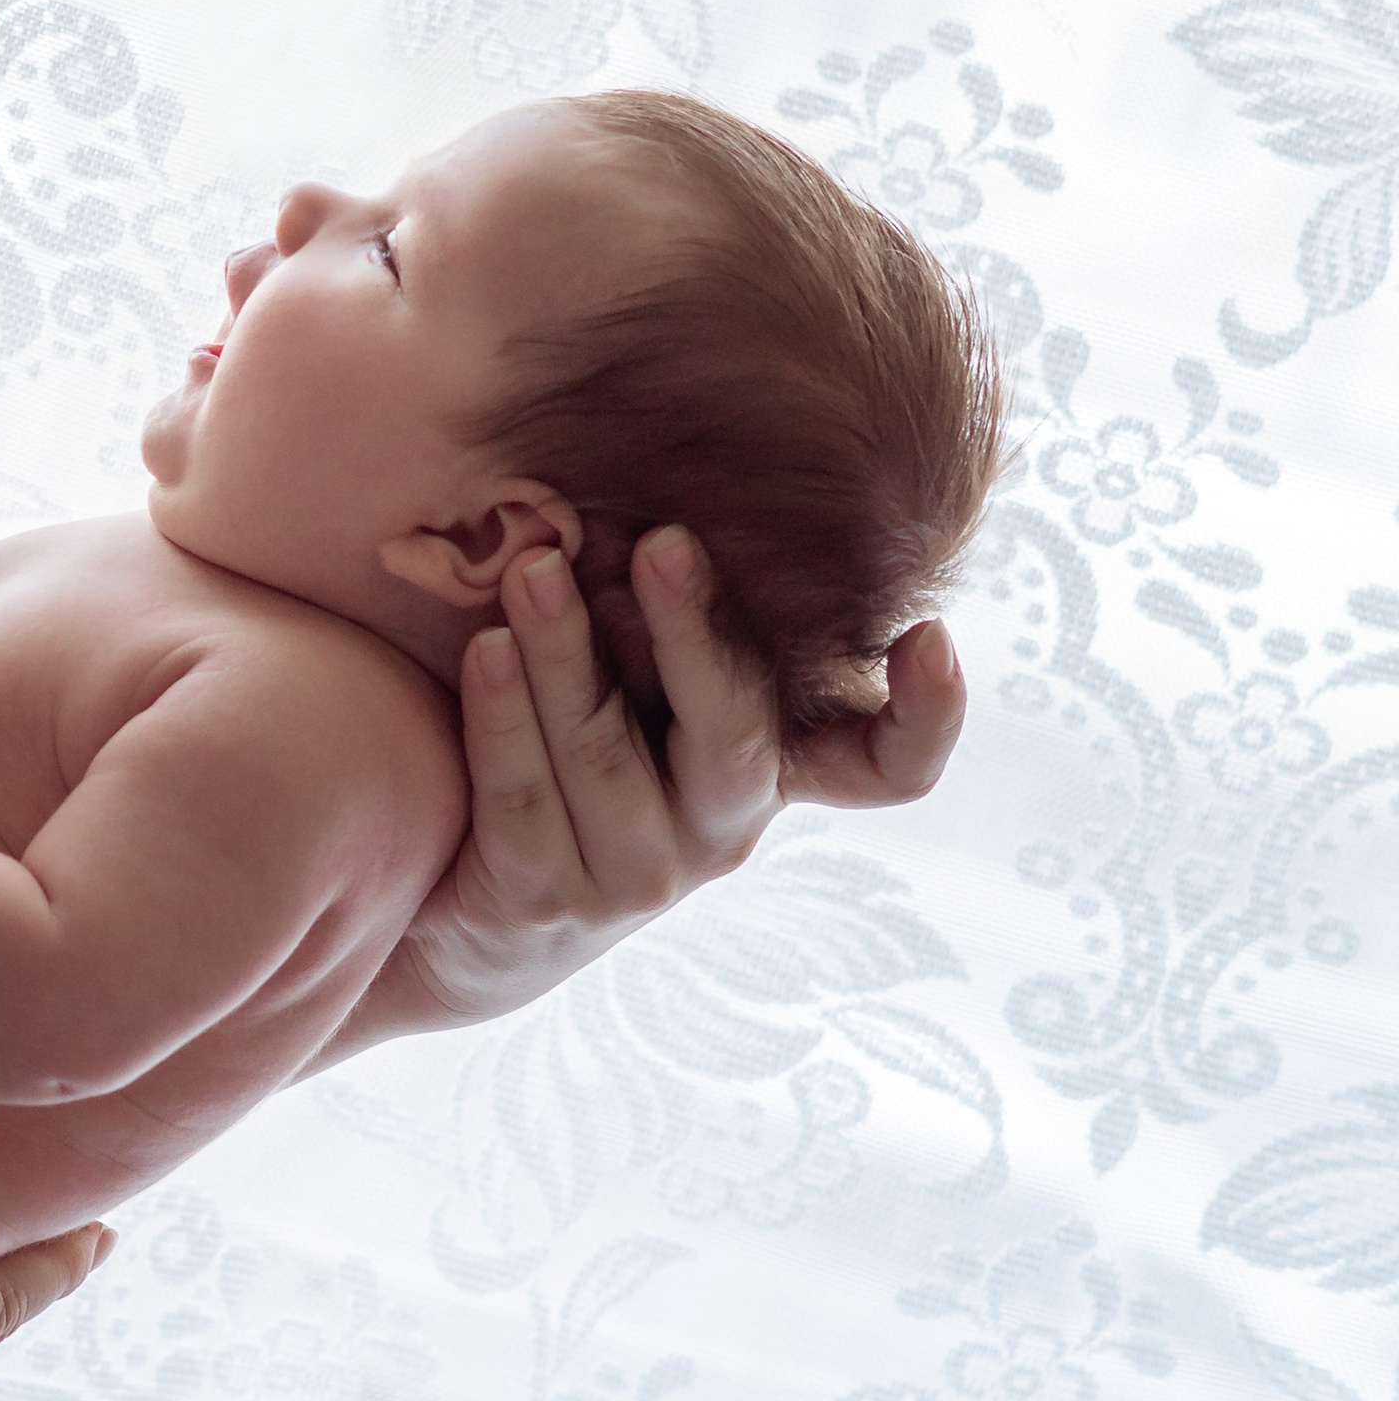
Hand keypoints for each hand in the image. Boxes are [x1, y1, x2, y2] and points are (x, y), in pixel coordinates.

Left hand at [380, 524, 965, 1029]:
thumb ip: (670, 624)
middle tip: (661, 539)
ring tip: (531, 570)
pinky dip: (503, 716)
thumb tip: (664, 480)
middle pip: (732, 734)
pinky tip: (483, 650)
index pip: (882, 768)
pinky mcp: (542, 902)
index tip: (928, 637)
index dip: (924, 718)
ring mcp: (636, 876)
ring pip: (605, 756)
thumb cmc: (567, 761)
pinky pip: (522, 799)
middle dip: (693, 630)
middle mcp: (720, 829)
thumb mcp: (641, 693)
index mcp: (766, 769)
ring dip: (564, 654)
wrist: (472, 920)